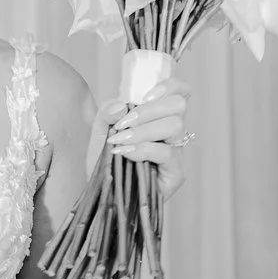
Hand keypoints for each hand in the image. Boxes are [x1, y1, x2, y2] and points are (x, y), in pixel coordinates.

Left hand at [86, 79, 191, 196]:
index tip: (143, 97)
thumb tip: (122, 105)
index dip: (168, 86)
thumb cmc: (104, 160)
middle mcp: (172, 132)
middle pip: (178, 104)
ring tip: (120, 140)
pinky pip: (166, 153)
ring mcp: (177, 152)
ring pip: (174, 126)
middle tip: (124, 123)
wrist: (101, 192)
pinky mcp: (177, 173)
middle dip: (148, 110)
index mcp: (158, 116)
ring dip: (142, 130)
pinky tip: (125, 154)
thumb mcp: (98, 131)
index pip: (179, 91)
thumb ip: (106, 113)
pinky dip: (142, 149)